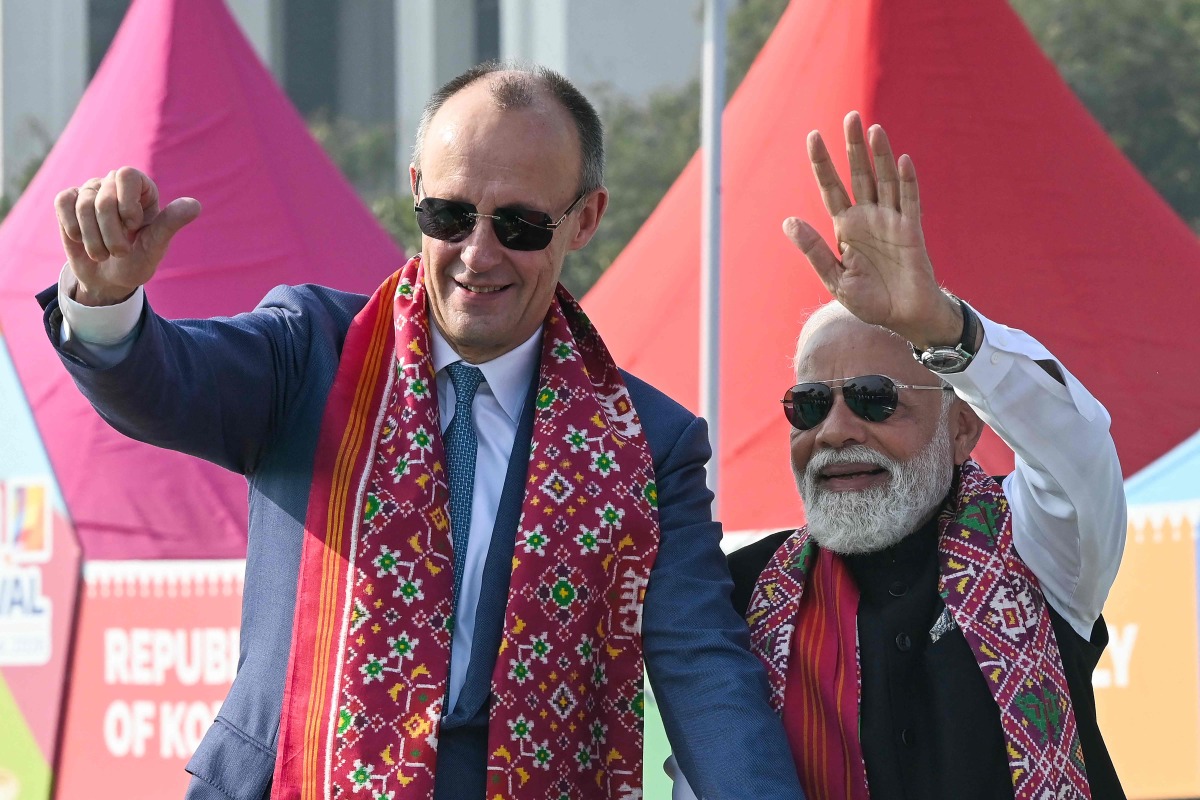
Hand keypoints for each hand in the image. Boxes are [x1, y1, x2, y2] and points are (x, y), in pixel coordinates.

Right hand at [55, 167, 200, 305]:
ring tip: (104, 254)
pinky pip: (63, 203)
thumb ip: (171, 224)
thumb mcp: (155, 246)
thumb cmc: (137, 261)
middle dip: (111, 234)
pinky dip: (73, 227)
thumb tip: (195, 205)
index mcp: (142, 190)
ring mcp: (90, 191)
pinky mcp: (68, 201)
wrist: (108, 279)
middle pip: (104, 198)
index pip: (127, 175)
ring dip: (93, 239)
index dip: (127, 204)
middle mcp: (115, 184)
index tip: (133, 226)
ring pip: (82, 205)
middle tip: (120, 252)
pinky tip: (81, 240)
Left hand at [783, 112, 960, 348]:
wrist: (902, 318)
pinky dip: (907, 182)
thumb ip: (814, 250)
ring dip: (880, 156)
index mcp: (845, 227)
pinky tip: (901, 161)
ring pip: (884, 180)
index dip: (822, 163)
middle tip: (850, 116)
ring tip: (873, 130)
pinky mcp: (911, 231)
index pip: (831, 188)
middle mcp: (868, 217)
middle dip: (853, 147)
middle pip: (859, 174)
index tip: (813, 136)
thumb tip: (788, 221)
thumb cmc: (868, 301)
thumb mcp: (835, 278)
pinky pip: (910, 201)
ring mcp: (891, 221)